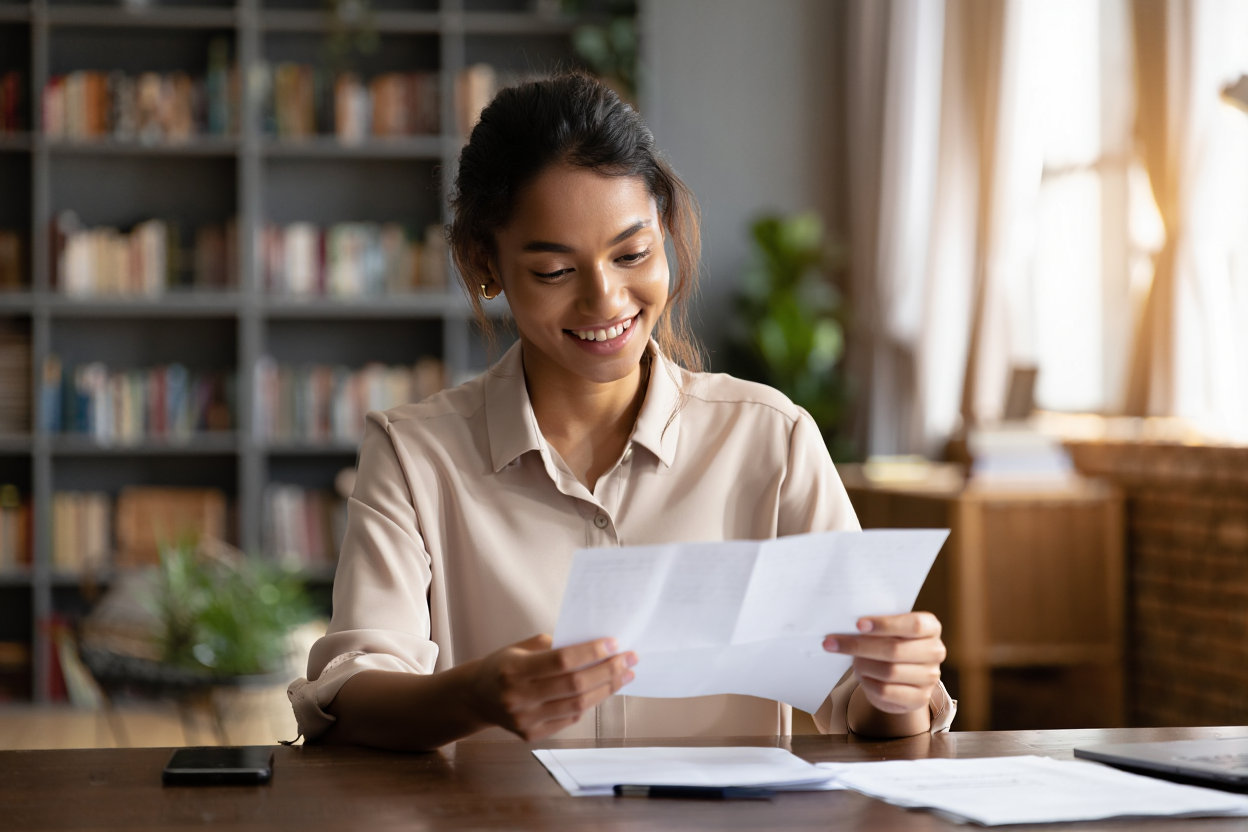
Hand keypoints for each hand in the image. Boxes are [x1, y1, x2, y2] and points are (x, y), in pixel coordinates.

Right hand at [467, 634, 636, 740]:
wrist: (475, 697)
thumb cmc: (502, 665)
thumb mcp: (521, 647)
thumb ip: (555, 646)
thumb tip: (595, 647)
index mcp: (513, 670)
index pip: (562, 660)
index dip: (591, 652)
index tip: (614, 643)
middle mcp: (518, 697)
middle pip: (575, 685)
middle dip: (608, 670)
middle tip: (629, 658)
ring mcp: (525, 720)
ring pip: (577, 706)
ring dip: (606, 689)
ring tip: (624, 675)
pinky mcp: (531, 735)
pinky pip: (570, 719)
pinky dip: (589, 703)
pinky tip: (602, 690)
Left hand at [823, 612, 945, 714]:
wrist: (901, 677)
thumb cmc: (890, 643)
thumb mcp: (888, 630)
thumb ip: (877, 625)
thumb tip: (850, 626)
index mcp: (931, 627)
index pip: (913, 624)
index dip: (885, 624)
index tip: (858, 624)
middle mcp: (935, 651)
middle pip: (895, 649)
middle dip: (860, 646)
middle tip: (832, 643)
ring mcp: (930, 677)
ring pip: (889, 671)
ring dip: (863, 666)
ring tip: (852, 662)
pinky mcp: (919, 698)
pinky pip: (886, 691)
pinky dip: (868, 683)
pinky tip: (862, 677)